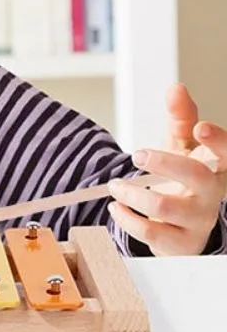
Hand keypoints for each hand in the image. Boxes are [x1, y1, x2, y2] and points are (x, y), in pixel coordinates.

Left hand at [108, 83, 226, 254]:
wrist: (179, 222)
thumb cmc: (184, 177)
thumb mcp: (182, 145)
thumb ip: (181, 117)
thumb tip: (176, 88)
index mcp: (218, 168)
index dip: (219, 141)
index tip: (200, 127)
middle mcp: (213, 195)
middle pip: (197, 176)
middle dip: (164, 162)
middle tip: (136, 154)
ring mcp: (198, 221)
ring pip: (164, 207)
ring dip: (132, 193)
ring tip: (115, 186)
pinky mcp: (179, 243)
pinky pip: (149, 232)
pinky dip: (126, 218)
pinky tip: (116, 208)